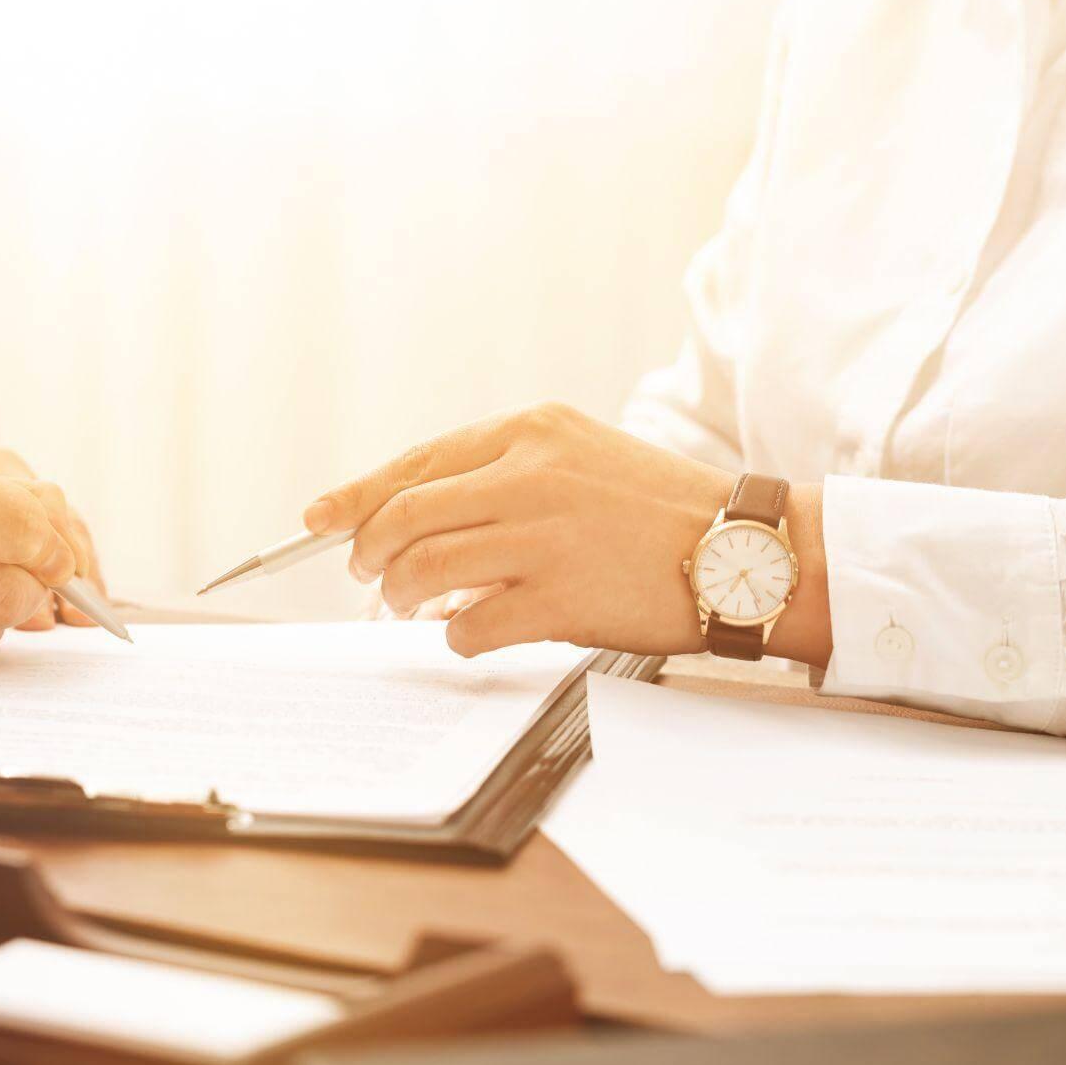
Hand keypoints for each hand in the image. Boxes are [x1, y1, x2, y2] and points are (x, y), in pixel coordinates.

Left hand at [302, 402, 830, 662]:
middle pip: (403, 517)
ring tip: (410, 606)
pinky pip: (467, 624)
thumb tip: (412, 516)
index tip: (319, 520)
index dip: (355, 496)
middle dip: (367, 554)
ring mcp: (543, 537)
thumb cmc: (659, 511)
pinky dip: (454, 634)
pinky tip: (470, 630)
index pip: (415, 464)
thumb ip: (501, 475)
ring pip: (421, 571)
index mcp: (532, 430)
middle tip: (367, 577)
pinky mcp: (559, 598)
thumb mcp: (579, 456)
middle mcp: (531, 474)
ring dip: (401, 597)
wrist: (746, 551)